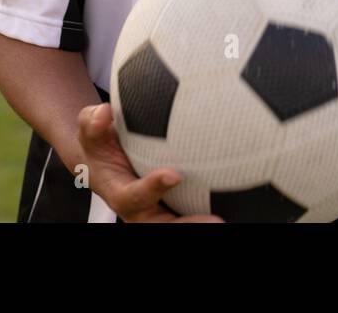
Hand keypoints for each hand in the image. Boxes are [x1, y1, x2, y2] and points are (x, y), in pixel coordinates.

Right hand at [75, 102, 222, 222]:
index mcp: (120, 193)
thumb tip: (104, 112)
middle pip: (162, 226)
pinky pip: (192, 212)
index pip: (134, 197)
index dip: (152, 188)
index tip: (173, 174)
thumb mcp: (89, 130)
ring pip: (179, 223)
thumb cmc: (101, 143)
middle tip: (217, 220)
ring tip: (231, 218)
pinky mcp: (175, 207)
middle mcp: (142, 210)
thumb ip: (92, 122)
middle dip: (187, 226)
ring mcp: (159, 211)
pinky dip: (212, 208)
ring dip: (203, 223)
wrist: (105, 161)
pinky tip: (248, 192)